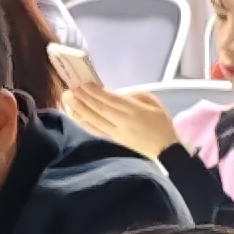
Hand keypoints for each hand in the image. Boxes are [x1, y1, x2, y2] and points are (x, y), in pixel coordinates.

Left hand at [58, 81, 179, 160]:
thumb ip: (134, 95)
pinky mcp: (114, 140)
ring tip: (67, 99)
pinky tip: (74, 115)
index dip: (95, 92)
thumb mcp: (153, 102)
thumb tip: (115, 93)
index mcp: (134, 111)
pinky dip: (84, 122)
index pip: (110, 100)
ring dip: (79, 109)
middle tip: (69, 89)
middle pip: (99, 109)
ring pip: (94, 120)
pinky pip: (96, 130)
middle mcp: (123, 122)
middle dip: (83, 98)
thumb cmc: (161, 123)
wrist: (165, 149)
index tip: (83, 83)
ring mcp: (117, 133)